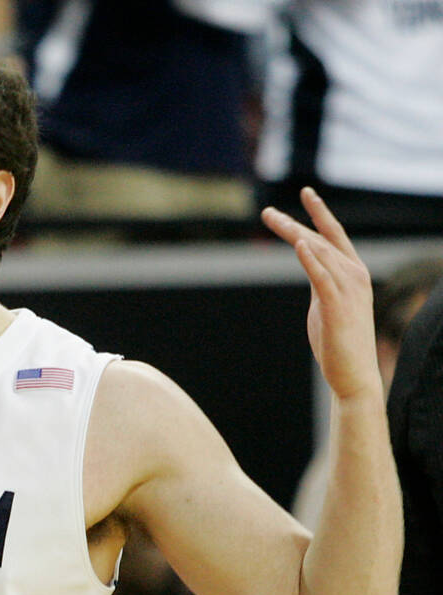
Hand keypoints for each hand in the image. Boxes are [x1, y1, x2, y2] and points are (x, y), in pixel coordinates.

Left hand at [261, 187, 381, 400]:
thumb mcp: (327, 304)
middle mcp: (354, 276)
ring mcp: (348, 290)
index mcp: (353, 274)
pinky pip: (323, 277)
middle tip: (267, 213)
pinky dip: (311, 259)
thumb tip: (310, 268)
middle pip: (321, 240)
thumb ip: (321, 283)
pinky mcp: (338, 307)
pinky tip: (300, 244)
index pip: (335, 236)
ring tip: (274, 220)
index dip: (321, 213)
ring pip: (319, 253)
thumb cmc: (338, 341)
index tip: (306, 192)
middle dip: (295, 222)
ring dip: (295, 234)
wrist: (354, 374)